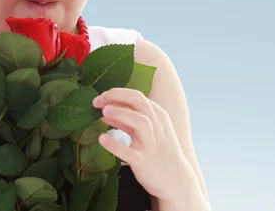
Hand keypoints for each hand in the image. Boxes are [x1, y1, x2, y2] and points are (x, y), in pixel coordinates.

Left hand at [93, 88, 196, 204]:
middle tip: (98, 100)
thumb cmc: (158, 151)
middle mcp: (156, 126)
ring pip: (140, 122)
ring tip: (103, 112)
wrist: (176, 180)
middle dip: (116, 96)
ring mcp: (151, 144)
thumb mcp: (146, 131)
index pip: (136, 96)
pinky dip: (115, 145)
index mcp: (157, 115)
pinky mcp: (144, 161)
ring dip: (121, 113)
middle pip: (139, 102)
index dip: (116, 93)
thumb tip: (104, 109)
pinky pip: (129, 152)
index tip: (100, 96)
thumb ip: (126, 120)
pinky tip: (102, 138)